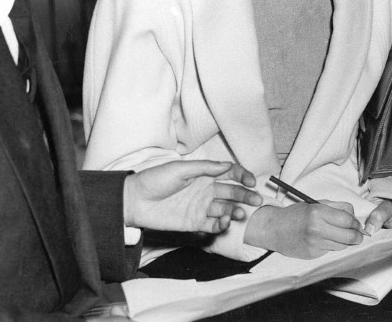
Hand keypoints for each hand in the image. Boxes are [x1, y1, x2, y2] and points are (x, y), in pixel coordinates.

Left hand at [123, 160, 262, 233]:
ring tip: (240, 214)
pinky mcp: (194, 223)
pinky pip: (212, 225)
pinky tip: (224, 223)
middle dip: (246, 195)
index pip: (230, 174)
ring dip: (235, 211)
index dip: (243, 176)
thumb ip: (205, 168)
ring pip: (225, 210)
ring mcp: (201, 208)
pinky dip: (221, 225)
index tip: (251, 181)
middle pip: (232, 192)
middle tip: (256, 200)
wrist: (134, 200)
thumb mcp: (180, 169)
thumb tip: (227, 166)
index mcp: (205, 174)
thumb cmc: (155, 179)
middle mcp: (206, 190)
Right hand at [244, 201, 363, 258]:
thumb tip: (355, 218)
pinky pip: (331, 250)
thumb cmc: (297, 214)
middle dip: (358, 236)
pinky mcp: (313, 254)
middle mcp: (317, 229)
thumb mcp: (315, 203)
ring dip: (346, 242)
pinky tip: (326, 240)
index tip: (358, 224)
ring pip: (342, 245)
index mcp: (318, 212)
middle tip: (359, 235)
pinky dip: (333, 246)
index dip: (356, 222)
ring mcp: (315, 243)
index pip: (347, 219)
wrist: (275, 229)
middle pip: (349, 236)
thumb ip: (337, 207)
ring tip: (342, 236)